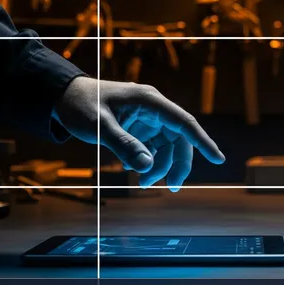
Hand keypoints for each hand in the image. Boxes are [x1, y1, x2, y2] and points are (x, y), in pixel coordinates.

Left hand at [53, 77, 224, 190]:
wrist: (65, 97)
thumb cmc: (81, 105)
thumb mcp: (99, 126)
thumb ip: (124, 145)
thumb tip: (147, 166)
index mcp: (149, 101)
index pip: (183, 122)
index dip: (202, 141)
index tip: (218, 159)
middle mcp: (154, 109)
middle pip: (179, 140)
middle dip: (177, 164)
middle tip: (170, 187)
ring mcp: (149, 119)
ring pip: (168, 147)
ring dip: (161, 167)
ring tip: (143, 183)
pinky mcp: (141, 128)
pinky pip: (154, 148)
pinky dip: (149, 162)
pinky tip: (135, 169)